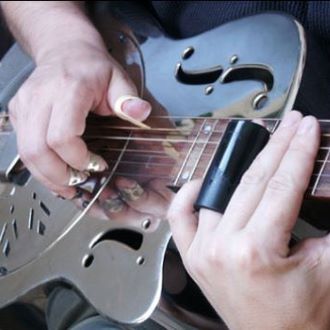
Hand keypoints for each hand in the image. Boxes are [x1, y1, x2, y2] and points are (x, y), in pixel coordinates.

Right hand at [9, 40, 150, 197]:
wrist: (65, 50)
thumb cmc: (92, 66)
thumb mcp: (118, 79)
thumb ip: (128, 99)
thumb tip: (141, 114)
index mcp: (67, 90)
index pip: (62, 137)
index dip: (78, 159)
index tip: (96, 165)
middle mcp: (39, 98)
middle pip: (37, 150)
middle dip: (59, 176)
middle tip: (80, 183)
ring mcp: (24, 105)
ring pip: (25, 153)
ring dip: (46, 176)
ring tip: (68, 184)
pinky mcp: (17, 113)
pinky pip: (23, 148)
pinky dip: (38, 166)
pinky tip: (55, 172)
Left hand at [168, 111, 329, 329]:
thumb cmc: (303, 316)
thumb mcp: (329, 267)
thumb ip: (327, 226)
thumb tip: (318, 185)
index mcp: (255, 251)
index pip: (281, 186)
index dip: (297, 152)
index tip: (305, 129)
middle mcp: (221, 247)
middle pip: (252, 182)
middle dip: (276, 148)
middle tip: (290, 125)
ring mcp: (201, 250)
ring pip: (219, 193)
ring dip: (240, 165)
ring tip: (257, 143)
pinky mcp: (192, 256)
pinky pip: (180, 217)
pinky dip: (189, 194)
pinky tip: (203, 179)